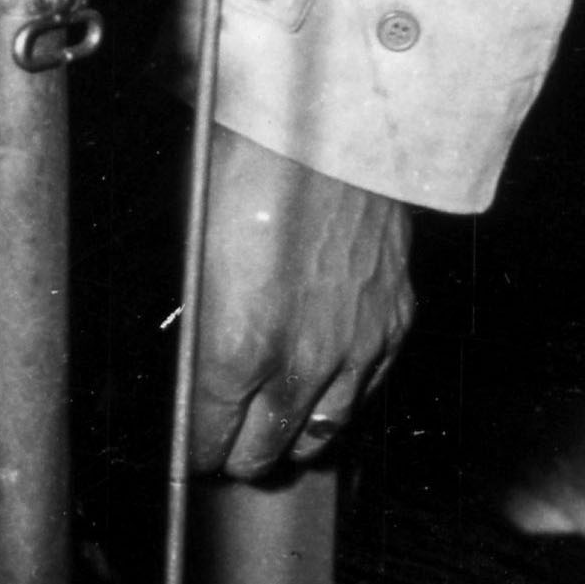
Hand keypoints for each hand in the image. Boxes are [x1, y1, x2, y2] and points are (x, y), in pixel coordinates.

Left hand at [190, 138, 414, 480]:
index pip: (210, 437)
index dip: (197, 448)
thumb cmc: (253, 170)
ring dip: (292, 436)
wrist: (335, 129)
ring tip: (274, 430)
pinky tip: (324, 390)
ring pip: (321, 434)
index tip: (192, 448)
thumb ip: (199, 324)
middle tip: (226, 446)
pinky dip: (340, 400)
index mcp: (238, 349)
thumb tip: (193, 366)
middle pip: (265, 451)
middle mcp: (300, 364)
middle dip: (239, 454)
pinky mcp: (392, 326)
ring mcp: (354, 349)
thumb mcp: (197, 253)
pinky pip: (366, 394)